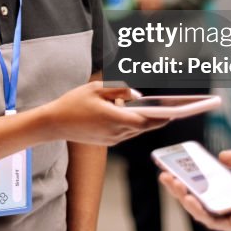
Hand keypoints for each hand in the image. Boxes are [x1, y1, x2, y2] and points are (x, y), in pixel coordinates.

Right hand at [42, 82, 170, 145]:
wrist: (55, 123)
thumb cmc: (73, 103)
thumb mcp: (96, 88)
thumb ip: (119, 90)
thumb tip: (137, 95)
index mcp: (114, 118)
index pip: (145, 120)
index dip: (161, 117)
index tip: (175, 113)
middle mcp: (115, 132)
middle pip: (144, 127)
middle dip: (158, 119)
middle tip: (173, 111)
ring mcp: (112, 139)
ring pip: (135, 130)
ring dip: (144, 121)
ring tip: (157, 111)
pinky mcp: (108, 142)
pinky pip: (126, 133)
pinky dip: (132, 124)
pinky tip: (134, 115)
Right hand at [160, 148, 230, 230]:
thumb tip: (222, 155)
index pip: (207, 185)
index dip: (190, 177)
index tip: (174, 166)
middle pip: (200, 197)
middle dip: (180, 186)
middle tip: (165, 174)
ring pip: (201, 209)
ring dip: (183, 197)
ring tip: (171, 183)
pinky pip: (212, 219)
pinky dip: (198, 209)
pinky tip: (188, 197)